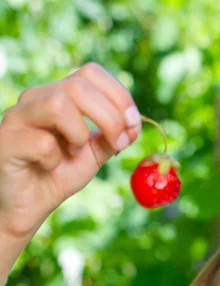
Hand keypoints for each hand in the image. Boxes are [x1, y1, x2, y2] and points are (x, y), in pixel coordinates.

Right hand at [0, 62, 140, 238]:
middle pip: (79, 86)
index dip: (120, 96)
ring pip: (57, 104)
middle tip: (118, 144)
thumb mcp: (95, 152)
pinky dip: (56, 158)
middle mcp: (36, 98)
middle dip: (110, 117)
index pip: (92, 73)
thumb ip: (114, 135)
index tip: (133, 125)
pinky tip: (51, 167)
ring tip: (76, 152)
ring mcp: (18, 117)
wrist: (29, 205)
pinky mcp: (7, 142)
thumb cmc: (60, 173)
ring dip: (80, 133)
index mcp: (58, 93)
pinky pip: (42, 142)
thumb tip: (134, 123)